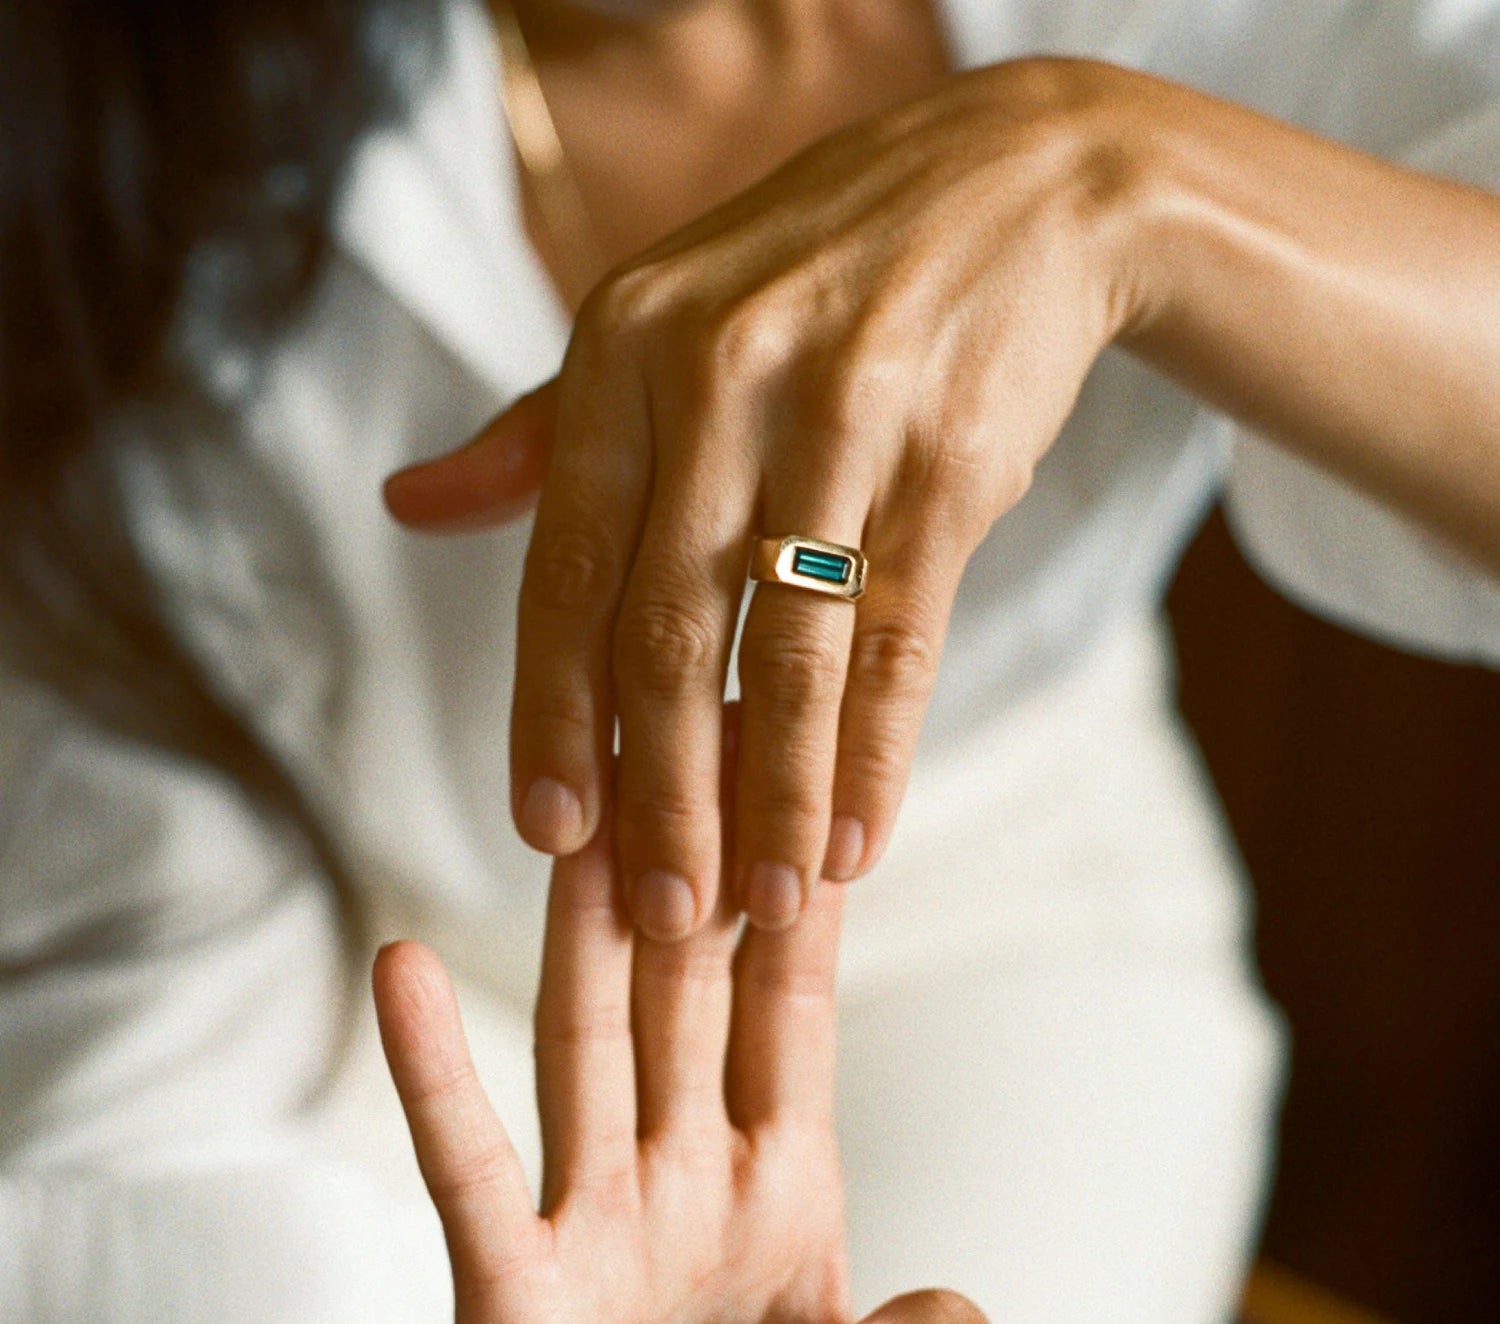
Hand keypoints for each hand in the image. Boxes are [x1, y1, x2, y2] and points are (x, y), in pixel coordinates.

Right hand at [372, 711, 985, 1323]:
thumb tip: (959, 1302)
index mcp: (774, 1193)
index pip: (790, 1011)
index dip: (797, 900)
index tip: (801, 789)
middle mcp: (682, 1182)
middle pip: (686, 989)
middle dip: (682, 865)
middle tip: (673, 739)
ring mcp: (595, 1225)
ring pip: (585, 1040)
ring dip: (573, 925)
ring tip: (563, 806)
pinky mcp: (511, 1289)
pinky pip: (468, 1167)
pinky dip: (433, 1070)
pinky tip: (401, 963)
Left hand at [386, 59, 1137, 938]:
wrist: (1018, 187)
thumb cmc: (814, 268)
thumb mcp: (660, 314)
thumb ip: (539, 430)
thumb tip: (409, 507)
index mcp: (626, 347)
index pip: (566, 563)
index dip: (552, 708)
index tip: (549, 834)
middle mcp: (725, 378)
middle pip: (671, 626)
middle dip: (659, 787)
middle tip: (653, 917)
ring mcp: (847, 416)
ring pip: (791, 649)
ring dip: (774, 795)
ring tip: (763, 909)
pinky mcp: (954, 462)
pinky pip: (901, 633)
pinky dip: (877, 748)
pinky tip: (859, 836)